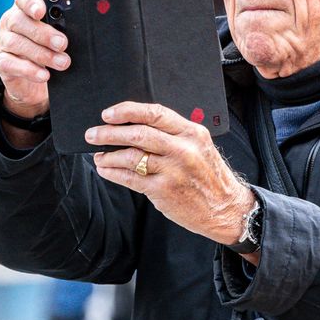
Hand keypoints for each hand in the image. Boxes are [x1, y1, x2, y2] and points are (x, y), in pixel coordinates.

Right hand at [0, 0, 68, 142]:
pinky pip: (10, 63)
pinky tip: (44, 75)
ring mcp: (4, 41)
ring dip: (42, 54)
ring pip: (16, 43)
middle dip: (43, 33)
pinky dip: (29, 70)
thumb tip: (83, 29)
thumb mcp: (58, 38)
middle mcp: (11, 22)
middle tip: (62, 44)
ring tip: (62, 63)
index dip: (32, 3)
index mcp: (26, 10)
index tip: (42, 11)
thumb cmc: (50, 52)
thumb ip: (65, 30)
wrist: (34, 82)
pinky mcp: (1, 61)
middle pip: (20, 21)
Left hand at [86, 102, 256, 253]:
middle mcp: (184, 149)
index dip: (128, 111)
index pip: (155, 113)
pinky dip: (114, 173)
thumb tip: (135, 125)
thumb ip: (173, 134)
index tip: (108, 113)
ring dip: (109, 155)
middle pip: (138, 134)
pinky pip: (131, 178)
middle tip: (93, 134)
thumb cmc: (209, 176)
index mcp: (192, 132)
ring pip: (131, 157)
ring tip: (99, 156)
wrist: (226, 209)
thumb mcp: (199, 146)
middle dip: (110, 132)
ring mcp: (173, 171)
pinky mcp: (164, 191)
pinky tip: (106, 170)